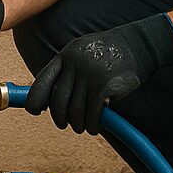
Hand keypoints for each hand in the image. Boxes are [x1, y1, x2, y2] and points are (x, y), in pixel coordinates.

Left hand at [25, 14, 172, 133]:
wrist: (138, 45)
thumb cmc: (107, 54)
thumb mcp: (81, 53)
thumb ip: (66, 72)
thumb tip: (47, 101)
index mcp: (66, 55)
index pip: (42, 81)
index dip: (34, 100)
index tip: (35, 111)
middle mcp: (75, 65)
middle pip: (58, 102)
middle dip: (60, 118)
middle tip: (66, 124)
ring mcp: (90, 75)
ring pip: (75, 111)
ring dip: (78, 124)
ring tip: (84, 127)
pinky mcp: (106, 86)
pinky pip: (92, 114)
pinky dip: (92, 125)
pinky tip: (94, 126)